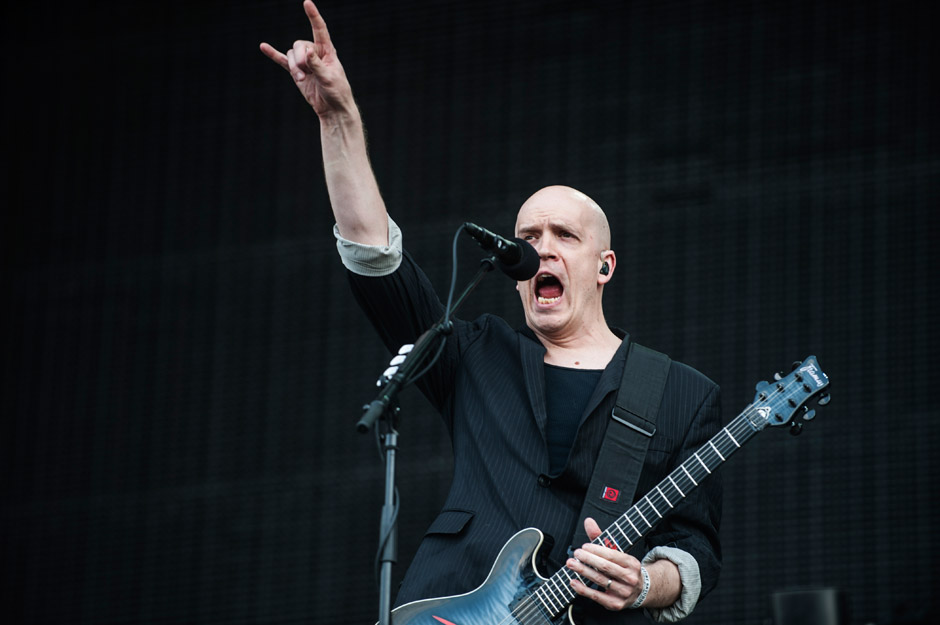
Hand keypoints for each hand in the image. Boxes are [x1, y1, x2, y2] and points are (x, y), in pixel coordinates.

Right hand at [260, 1, 354, 117]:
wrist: (332, 109)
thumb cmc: (337, 92)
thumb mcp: (330, 78)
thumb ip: (318, 65)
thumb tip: (308, 52)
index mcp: (328, 51)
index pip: (320, 29)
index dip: (313, 16)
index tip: (307, 3)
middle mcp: (316, 53)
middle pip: (300, 44)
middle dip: (300, 58)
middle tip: (306, 73)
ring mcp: (305, 62)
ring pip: (292, 54)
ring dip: (294, 67)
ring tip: (301, 79)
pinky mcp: (297, 72)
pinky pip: (283, 60)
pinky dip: (274, 54)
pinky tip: (263, 47)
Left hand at [566, 518, 645, 610]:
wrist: (640, 591)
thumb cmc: (624, 568)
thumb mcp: (618, 552)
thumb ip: (601, 537)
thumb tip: (588, 521)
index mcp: (632, 563)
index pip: (612, 555)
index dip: (596, 550)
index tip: (584, 547)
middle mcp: (630, 578)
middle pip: (605, 567)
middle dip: (588, 559)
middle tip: (575, 554)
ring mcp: (623, 592)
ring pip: (600, 580)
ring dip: (583, 571)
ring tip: (571, 564)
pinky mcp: (615, 604)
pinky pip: (597, 596)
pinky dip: (583, 589)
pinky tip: (573, 582)